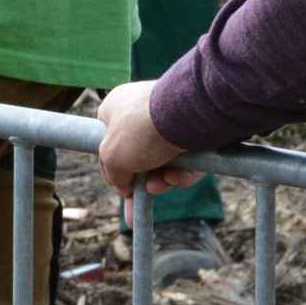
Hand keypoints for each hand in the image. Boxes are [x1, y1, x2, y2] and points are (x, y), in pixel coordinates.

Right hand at [96, 80, 199, 195]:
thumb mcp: (112, 157)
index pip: (109, 139)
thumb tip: (123, 186)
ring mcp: (171, 120)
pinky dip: (182, 172)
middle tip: (142, 196)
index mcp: (116, 108)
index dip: (114, 165)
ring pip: (165, 161)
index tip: (120, 186)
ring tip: (161, 185)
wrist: (186, 115)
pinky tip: (177, 177)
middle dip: (143, 180)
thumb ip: (113, 173)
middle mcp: (143, 111)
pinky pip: (187, 160)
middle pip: (140, 155)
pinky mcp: (196, 132)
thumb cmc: (140, 131)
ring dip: (162, 180)